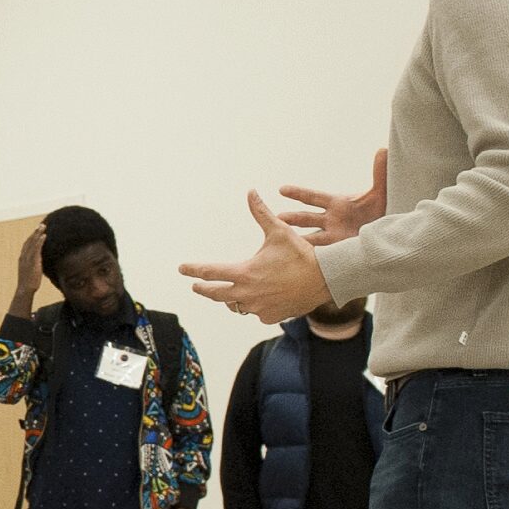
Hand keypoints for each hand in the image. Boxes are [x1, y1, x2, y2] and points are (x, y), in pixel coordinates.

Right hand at [12, 225, 45, 312]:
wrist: (25, 289)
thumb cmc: (29, 283)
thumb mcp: (30, 272)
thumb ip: (33, 266)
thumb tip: (38, 264)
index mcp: (22, 259)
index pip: (26, 245)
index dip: (31, 237)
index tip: (37, 231)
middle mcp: (23, 257)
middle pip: (29, 241)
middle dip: (35, 233)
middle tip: (41, 225)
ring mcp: (27, 258)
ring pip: (32, 243)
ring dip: (37, 233)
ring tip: (43, 226)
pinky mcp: (32, 261)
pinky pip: (36, 249)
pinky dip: (39, 241)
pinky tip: (44, 236)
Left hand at [178, 191, 332, 323]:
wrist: (326, 279)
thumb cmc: (302, 254)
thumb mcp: (279, 231)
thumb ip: (261, 213)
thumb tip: (251, 191)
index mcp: (244, 273)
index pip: (210, 272)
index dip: (194, 270)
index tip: (182, 269)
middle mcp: (247, 294)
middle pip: (216, 294)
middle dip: (204, 289)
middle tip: (197, 286)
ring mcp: (258, 308)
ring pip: (236, 305)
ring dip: (231, 299)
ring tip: (228, 293)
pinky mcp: (270, 317)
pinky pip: (256, 312)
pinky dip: (255, 305)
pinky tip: (258, 299)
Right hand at [276, 148, 388, 246]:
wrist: (387, 233)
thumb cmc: (381, 210)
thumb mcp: (381, 193)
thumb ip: (380, 173)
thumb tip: (383, 149)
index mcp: (336, 204)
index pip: (313, 197)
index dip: (298, 193)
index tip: (282, 189)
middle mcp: (330, 220)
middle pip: (306, 218)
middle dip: (292, 218)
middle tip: (277, 218)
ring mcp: (332, 237)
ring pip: (309, 238)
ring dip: (296, 239)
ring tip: (281, 241)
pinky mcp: (337, 251)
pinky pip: (321, 254)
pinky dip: (310, 257)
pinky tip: (297, 261)